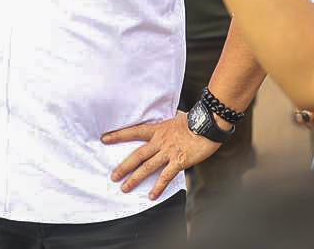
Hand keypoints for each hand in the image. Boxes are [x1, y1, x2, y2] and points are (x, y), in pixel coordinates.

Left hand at [102, 113, 219, 199]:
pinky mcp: (179, 162)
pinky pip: (165, 177)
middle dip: (123, 166)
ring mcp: (168, 152)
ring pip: (147, 167)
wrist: (208, 124)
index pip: (134, 131)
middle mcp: (160, 141)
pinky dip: (158, 187)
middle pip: (137, 155)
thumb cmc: (195, 120)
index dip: (118, 135)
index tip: (104, 138)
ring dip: (135, 179)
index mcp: (157, 129)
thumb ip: (169, 122)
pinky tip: (151, 195)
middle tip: (113, 176)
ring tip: (125, 188)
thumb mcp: (177, 117)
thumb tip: (170, 119)